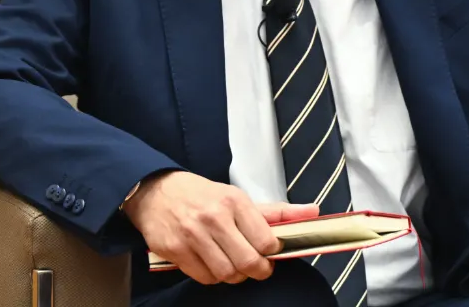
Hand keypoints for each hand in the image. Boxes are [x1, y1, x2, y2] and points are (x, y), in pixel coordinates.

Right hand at [123, 171, 319, 285]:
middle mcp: (214, 217)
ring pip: (227, 274)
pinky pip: (204, 277)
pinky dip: (212, 276)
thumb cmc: (201, 196)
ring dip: (234, 275)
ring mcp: (193, 235)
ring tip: (231, 263)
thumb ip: (276, 211)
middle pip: (248, 262)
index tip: (269, 253)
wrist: (156, 191)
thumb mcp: (238, 197)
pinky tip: (210, 262)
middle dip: (256, 271)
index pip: (266, 240)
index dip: (272, 254)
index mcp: (234, 201)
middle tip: (255, 266)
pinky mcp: (176, 250)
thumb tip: (313, 212)